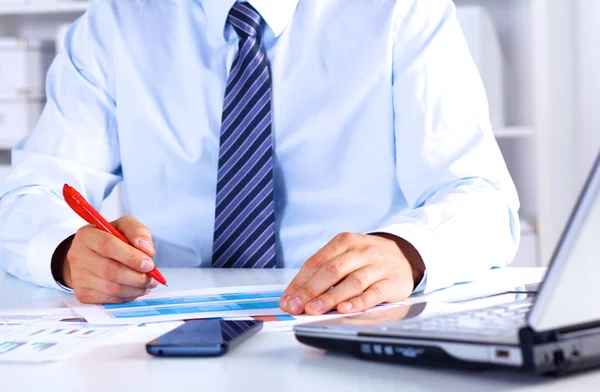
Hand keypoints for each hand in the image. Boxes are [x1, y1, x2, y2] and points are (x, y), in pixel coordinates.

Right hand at [52, 216, 158, 303]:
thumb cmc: (112, 238)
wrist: (93, 254)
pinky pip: (109, 300)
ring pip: (111, 288)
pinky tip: (135, 289)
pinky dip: (127, 297)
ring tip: (147, 284)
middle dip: (137, 277)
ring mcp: (78, 277)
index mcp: (87, 235)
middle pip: (110, 271)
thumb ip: (138, 232)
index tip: (149, 264)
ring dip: (135, 289)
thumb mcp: (125, 226)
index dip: (131, 257)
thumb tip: (146, 249)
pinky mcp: (82, 294)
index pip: (108, 246)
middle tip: (153, 278)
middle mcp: (78, 256)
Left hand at [279, 232, 424, 314]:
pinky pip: (373, 293)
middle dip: (310, 290)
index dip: (299, 282)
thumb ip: (324, 271)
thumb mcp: (347, 255)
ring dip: (330, 297)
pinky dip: (358, 302)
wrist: (406, 254)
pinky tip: (344, 309)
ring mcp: (377, 266)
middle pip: (332, 270)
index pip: (316, 262)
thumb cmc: (368, 258)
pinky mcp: (391, 282)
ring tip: (314, 310)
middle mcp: (361, 251)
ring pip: (351, 282)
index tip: (287, 299)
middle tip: (296, 306)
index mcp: (344, 242)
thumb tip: (298, 295)